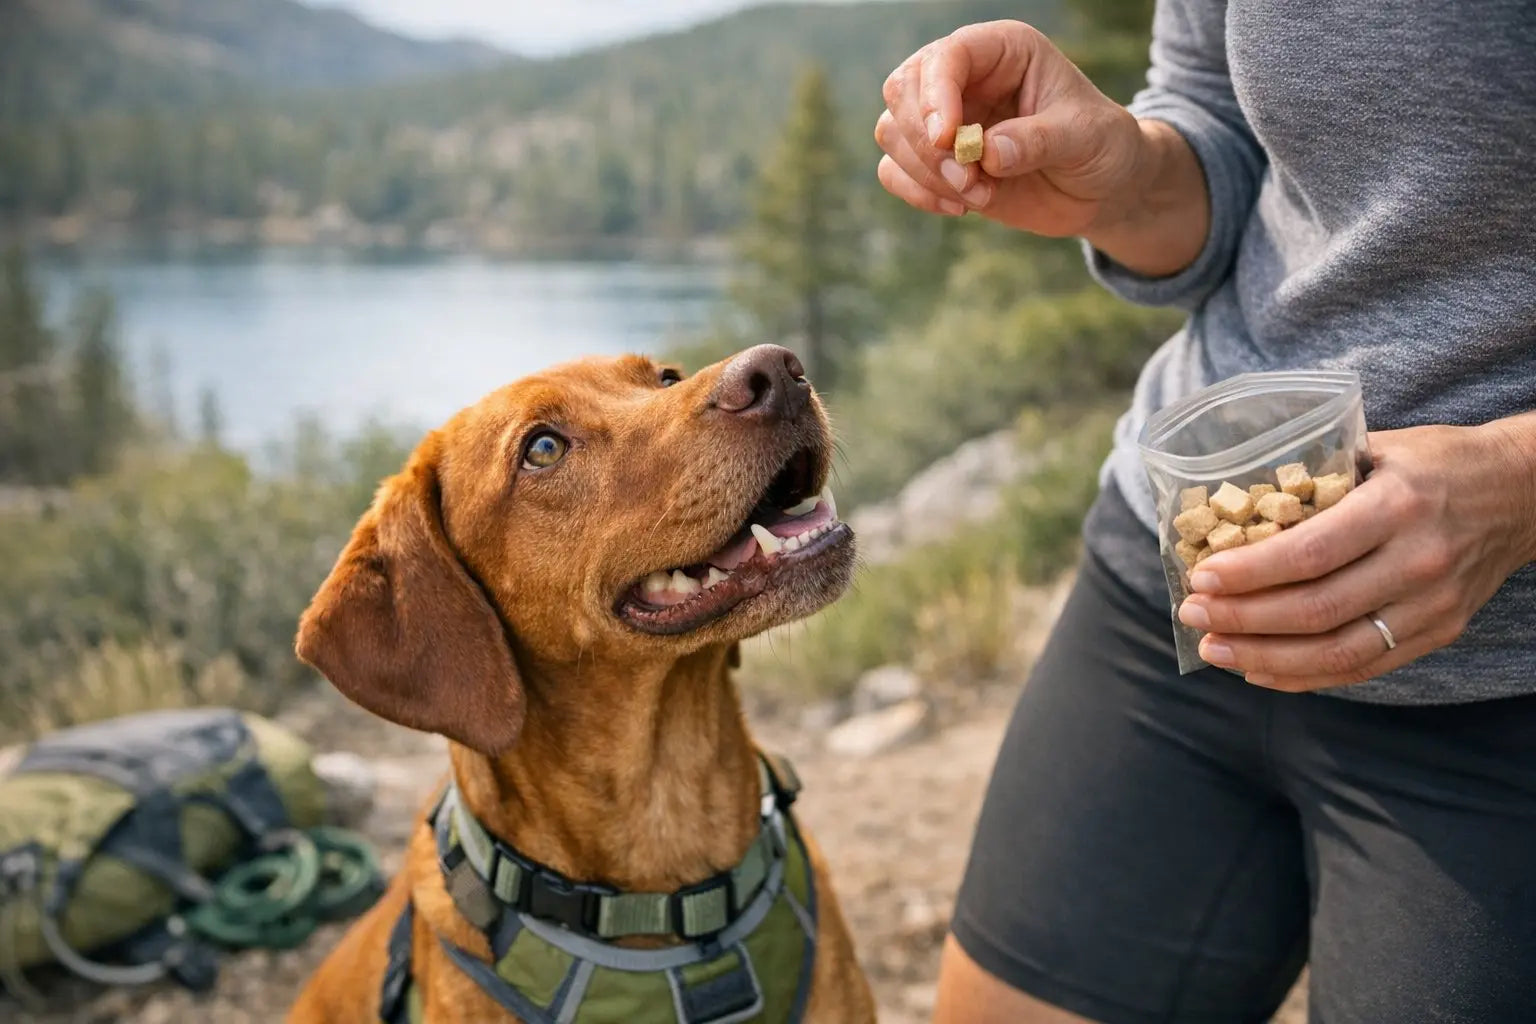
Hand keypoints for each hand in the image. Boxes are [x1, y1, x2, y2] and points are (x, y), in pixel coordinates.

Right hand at [873, 20, 1207, 273]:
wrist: (1101, 187)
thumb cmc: (1101, 145)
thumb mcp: (1086, 137)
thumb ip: (1038, 141)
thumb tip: (986, 155)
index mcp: (1001, 51)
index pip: (947, 56)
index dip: (936, 95)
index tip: (948, 140)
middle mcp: (964, 78)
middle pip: (903, 91)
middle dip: (926, 143)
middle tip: (969, 180)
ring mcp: (945, 120)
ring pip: (892, 132)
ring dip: (927, 173)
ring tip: (979, 196)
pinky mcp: (935, 161)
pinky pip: (894, 171)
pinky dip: (918, 193)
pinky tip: (961, 208)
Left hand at [1178, 419, 1535, 691]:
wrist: (1524, 493)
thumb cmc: (1435, 463)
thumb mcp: (1378, 449)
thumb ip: (1316, 476)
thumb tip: (1233, 502)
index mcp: (1396, 506)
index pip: (1310, 553)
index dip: (1250, 573)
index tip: (1201, 576)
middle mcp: (1417, 561)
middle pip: (1316, 609)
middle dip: (1243, 619)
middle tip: (1194, 614)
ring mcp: (1433, 605)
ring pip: (1337, 651)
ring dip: (1264, 658)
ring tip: (1214, 649)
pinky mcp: (1440, 632)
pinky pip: (1363, 666)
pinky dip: (1305, 676)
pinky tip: (1259, 670)